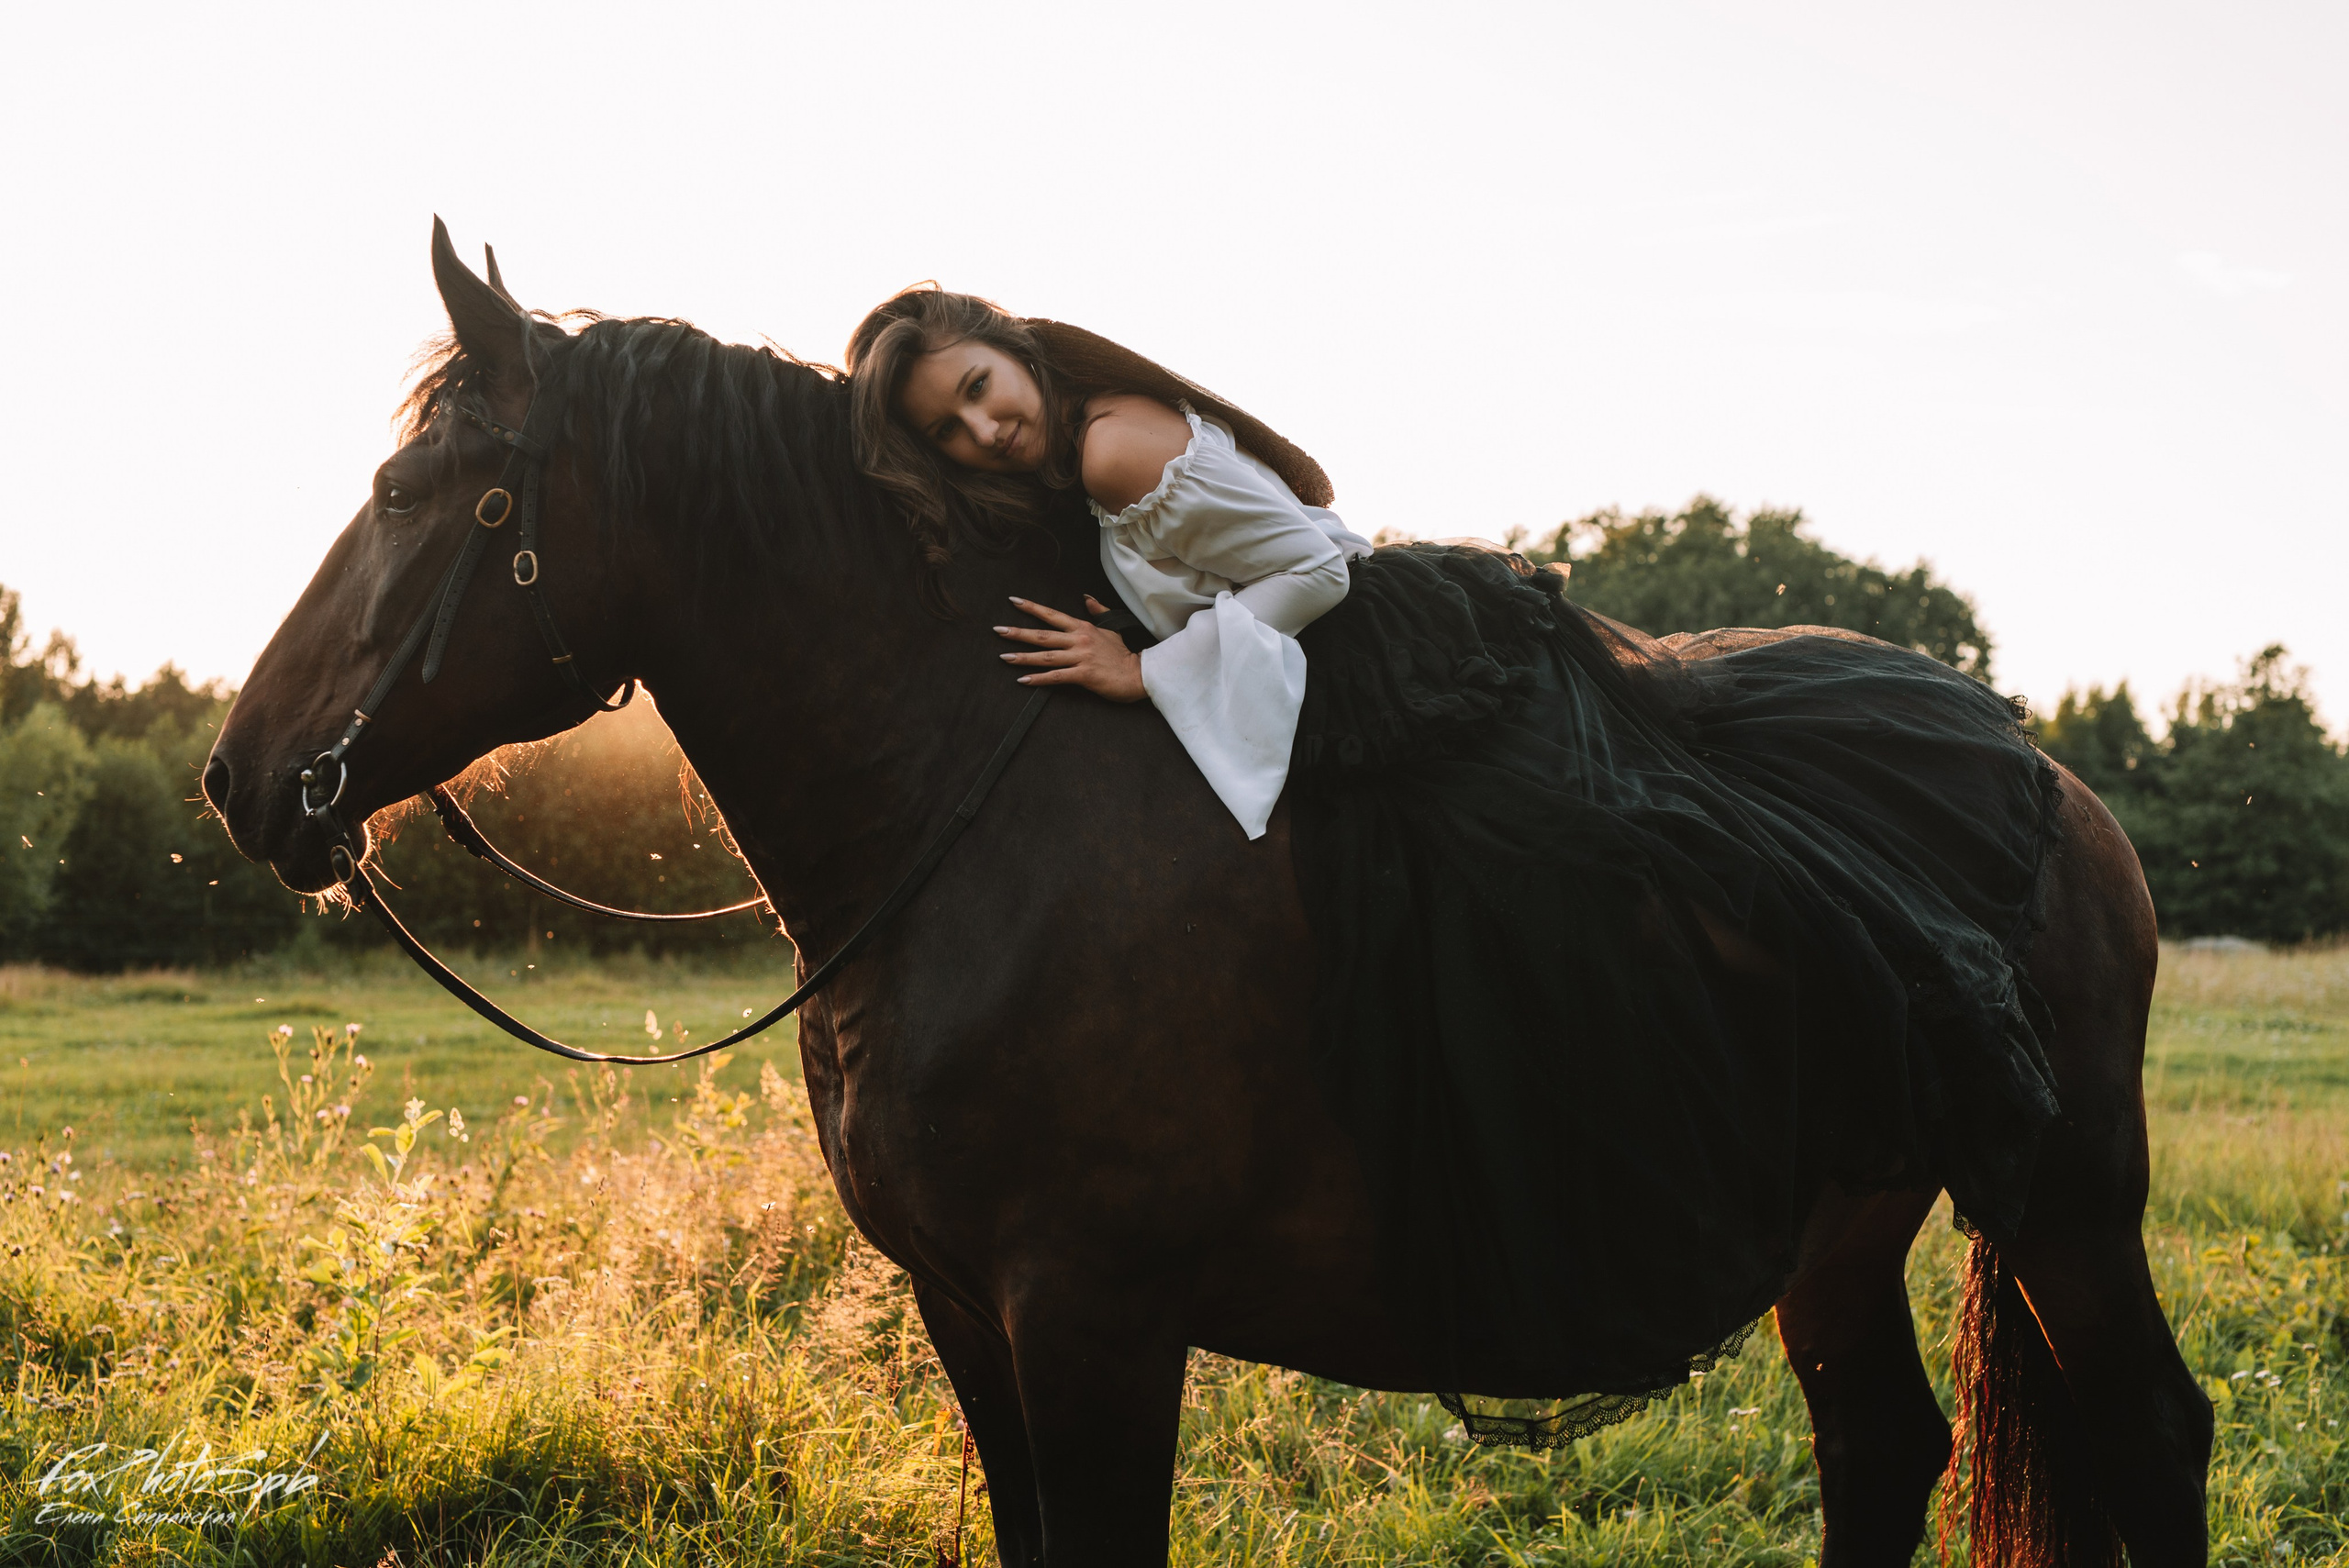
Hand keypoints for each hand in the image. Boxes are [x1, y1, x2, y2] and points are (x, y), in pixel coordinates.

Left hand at [995, 595, 1144, 701]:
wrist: (1138, 673)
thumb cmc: (1123, 654)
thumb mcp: (1110, 628)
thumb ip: (1097, 611)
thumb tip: (1087, 598)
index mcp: (1082, 628)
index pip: (1052, 615)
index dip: (1032, 607)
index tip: (1013, 600)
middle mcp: (1079, 639)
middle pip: (1043, 635)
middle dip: (1018, 632)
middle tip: (998, 630)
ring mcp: (1080, 657)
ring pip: (1046, 655)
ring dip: (1023, 656)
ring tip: (1004, 657)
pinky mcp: (1083, 675)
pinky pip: (1056, 676)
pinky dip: (1038, 679)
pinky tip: (1023, 680)